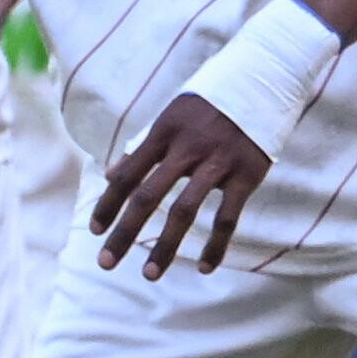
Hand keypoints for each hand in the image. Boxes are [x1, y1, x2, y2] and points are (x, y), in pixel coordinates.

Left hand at [89, 91, 269, 277]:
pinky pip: (228, 217)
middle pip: (148, 196)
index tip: (94, 230)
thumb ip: (143, 147)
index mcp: (163, 133)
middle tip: (105, 263)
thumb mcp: (170, 118)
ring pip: (185, 211)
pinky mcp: (246, 174)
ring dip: (165, 246)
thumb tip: (111, 175)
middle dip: (124, 233)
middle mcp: (187, 148)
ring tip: (150, 275)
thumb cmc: (207, 107)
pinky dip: (216, 245)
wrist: (262, 82)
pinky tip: (204, 268)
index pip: (127, 174)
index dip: (108, 203)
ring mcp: (217, 162)